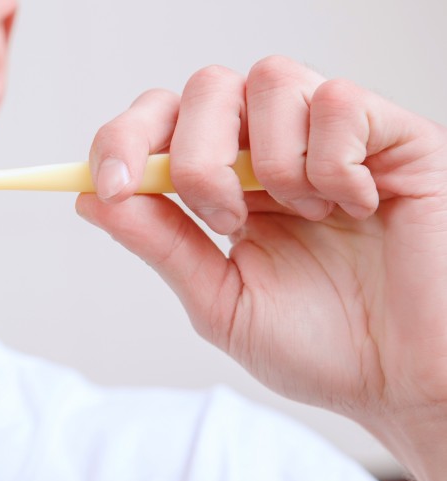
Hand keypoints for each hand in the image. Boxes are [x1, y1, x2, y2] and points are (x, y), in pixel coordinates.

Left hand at [76, 56, 446, 480]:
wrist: (404, 382)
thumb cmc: (324, 349)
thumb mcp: (220, 302)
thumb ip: (162, 245)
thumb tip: (93, 198)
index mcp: (226, 188)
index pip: (161, 125)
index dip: (123, 139)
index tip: (110, 184)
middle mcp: (273, 153)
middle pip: (206, 88)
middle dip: (195, 156)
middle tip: (224, 221)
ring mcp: (331, 139)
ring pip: (269, 79)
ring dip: (269, 161)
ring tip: (303, 217)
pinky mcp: (392, 136)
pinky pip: (337, 100)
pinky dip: (331, 159)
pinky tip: (354, 205)